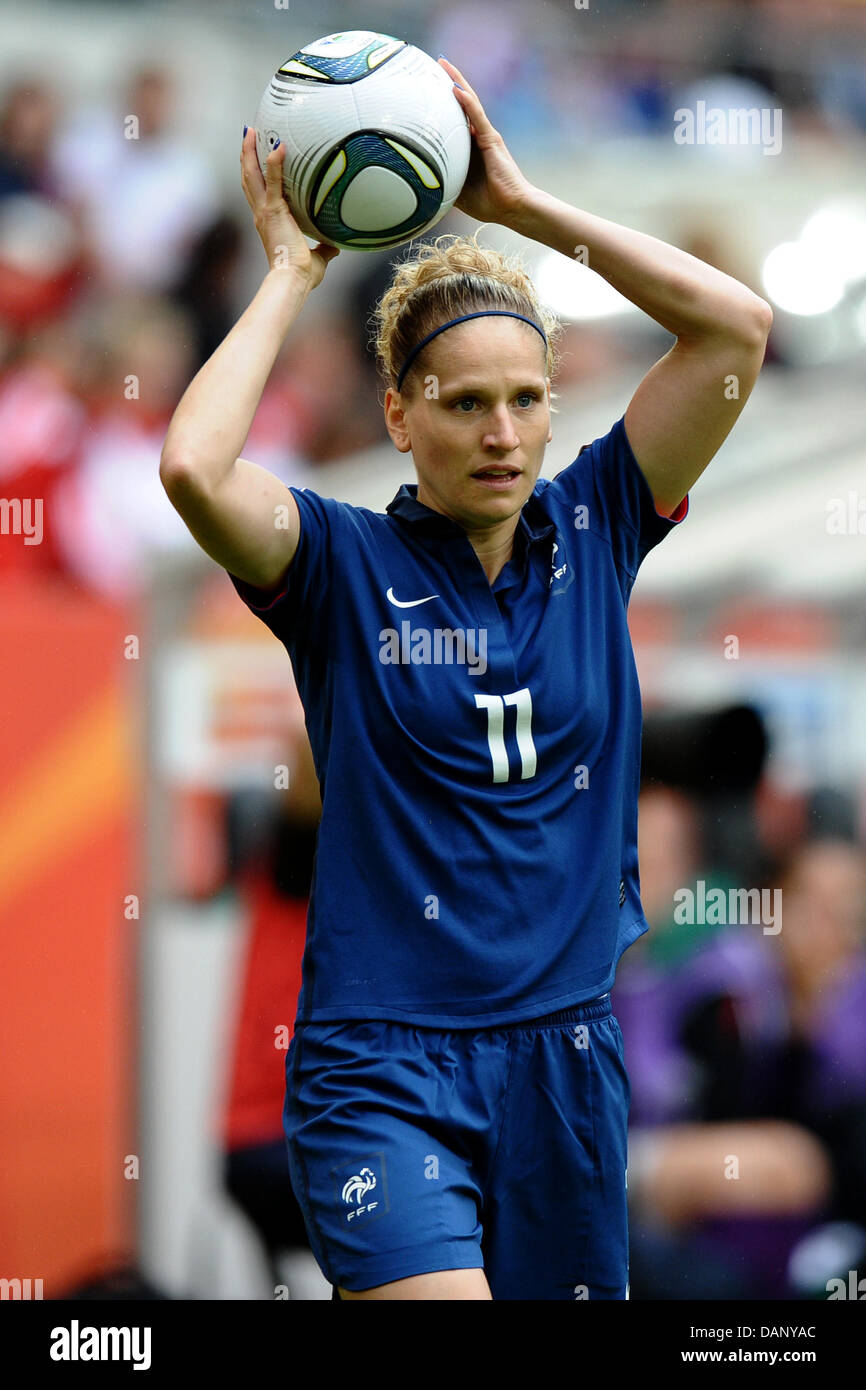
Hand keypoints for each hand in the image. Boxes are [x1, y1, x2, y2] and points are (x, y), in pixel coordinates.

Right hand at [240, 127, 339, 288]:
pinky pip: (272, 181)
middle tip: (247, 134)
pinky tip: (278, 146)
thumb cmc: (301, 275)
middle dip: (246, 155)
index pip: (258, 193)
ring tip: (250, 131)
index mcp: (269, 222)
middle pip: (248, 178)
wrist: (293, 280)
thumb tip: (335, 245)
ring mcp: (265, 211)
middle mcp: (261, 214)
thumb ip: (324, 248)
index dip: (256, 174)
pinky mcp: (273, 211)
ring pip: (251, 175)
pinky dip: (274, 163)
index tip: (256, 158)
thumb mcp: (317, 258)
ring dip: (250, 151)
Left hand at [437, 58, 534, 225]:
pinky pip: (477, 118)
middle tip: (434, 65)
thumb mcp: (459, 192)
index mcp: (472, 147)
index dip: (444, 102)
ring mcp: (486, 136)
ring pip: (469, 102)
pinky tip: (456, 88)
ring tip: (443, 65)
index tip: (429, 88)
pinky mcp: (492, 140)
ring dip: (457, 82)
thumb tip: (422, 183)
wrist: (513, 208)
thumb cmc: (490, 203)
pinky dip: (466, 102)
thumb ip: (445, 180)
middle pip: (462, 103)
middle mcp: (479, 136)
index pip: (456, 119)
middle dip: (449, 82)